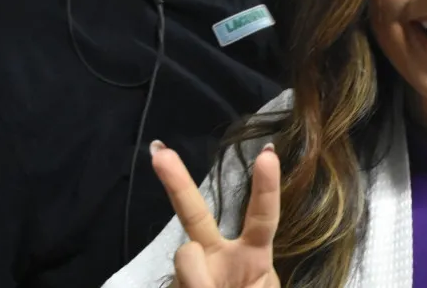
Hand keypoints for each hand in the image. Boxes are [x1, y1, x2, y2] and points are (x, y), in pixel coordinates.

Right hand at [150, 140, 281, 287]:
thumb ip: (231, 283)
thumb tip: (195, 272)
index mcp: (253, 258)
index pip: (262, 218)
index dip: (266, 188)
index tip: (267, 153)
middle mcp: (217, 258)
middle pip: (195, 215)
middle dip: (176, 182)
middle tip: (159, 152)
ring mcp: (189, 274)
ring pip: (185, 260)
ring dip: (198, 281)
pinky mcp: (172, 285)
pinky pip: (176, 282)